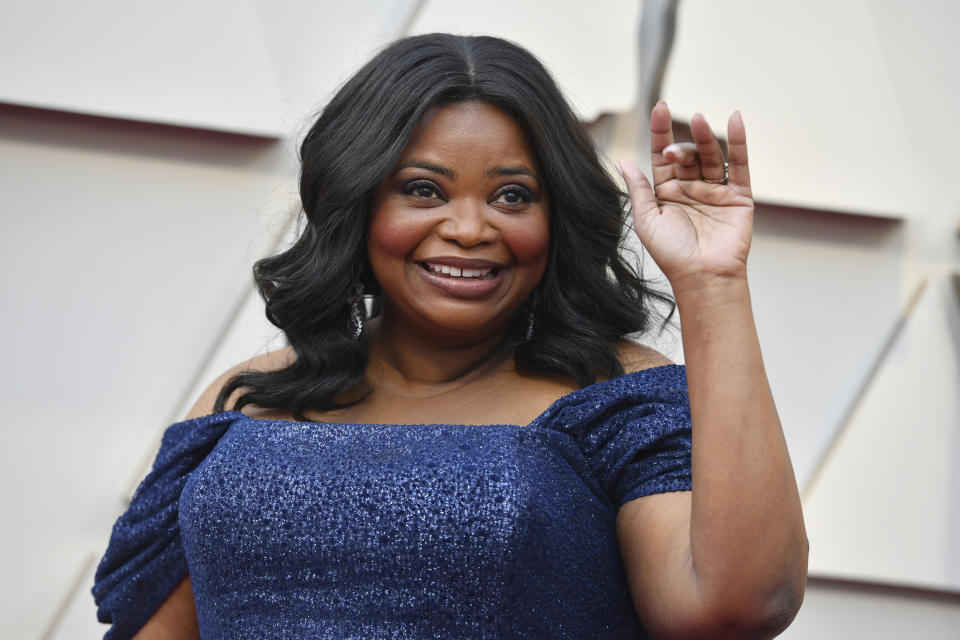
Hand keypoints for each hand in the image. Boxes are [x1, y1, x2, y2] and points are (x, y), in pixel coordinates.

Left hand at [619, 102, 753, 292]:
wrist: (703, 277)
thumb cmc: (672, 254)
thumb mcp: (646, 220)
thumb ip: (638, 189)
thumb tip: (622, 162)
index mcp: (666, 192)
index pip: (662, 156)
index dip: (660, 133)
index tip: (658, 108)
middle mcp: (691, 188)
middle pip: (687, 155)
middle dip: (681, 148)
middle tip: (674, 152)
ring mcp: (715, 190)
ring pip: (710, 156)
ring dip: (705, 137)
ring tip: (699, 119)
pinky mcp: (739, 196)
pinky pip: (739, 164)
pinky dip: (738, 142)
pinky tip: (735, 120)